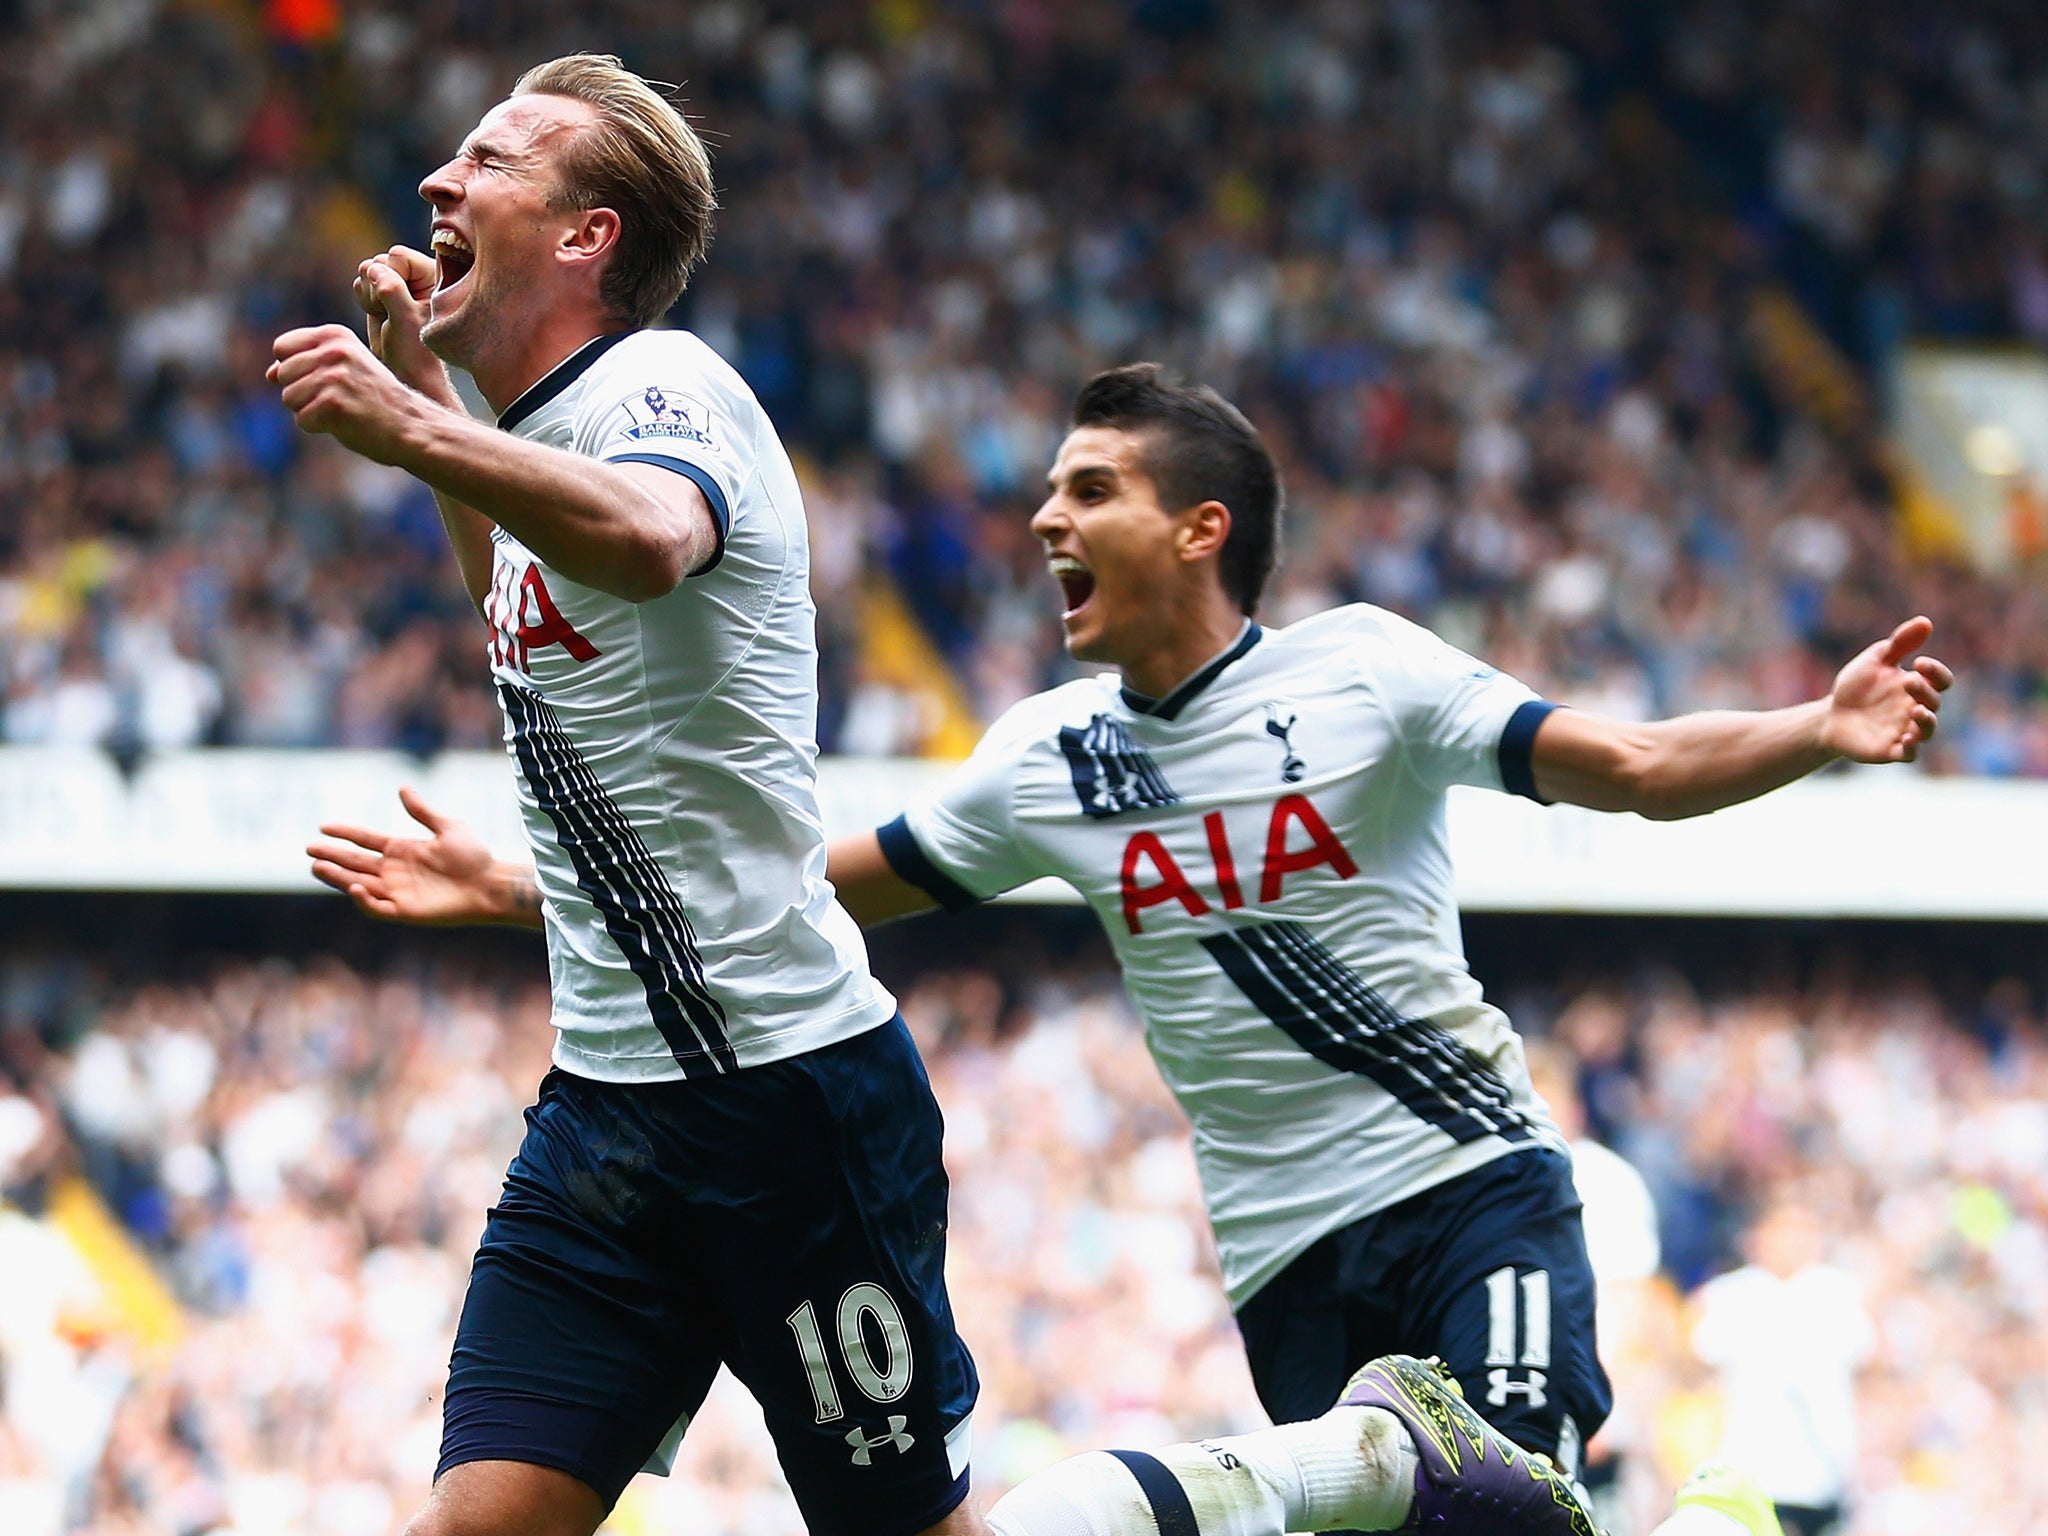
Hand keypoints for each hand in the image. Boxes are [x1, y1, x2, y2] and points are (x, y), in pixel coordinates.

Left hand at [267, 324, 423, 463]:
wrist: (412, 426)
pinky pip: (302, 420)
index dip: (296, 368)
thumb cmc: (376, 399)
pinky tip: (345, 423)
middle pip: (282, 375)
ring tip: (342, 410)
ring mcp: (333, 377)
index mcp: (335, 335)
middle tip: (338, 399)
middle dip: (302, 392)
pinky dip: (319, 428)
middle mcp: (334, 351)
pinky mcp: (333, 404)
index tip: (326, 379)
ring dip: (310, 411)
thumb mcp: (345, 369)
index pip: (282, 348)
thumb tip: (268, 374)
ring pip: (289, 398)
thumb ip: (307, 365)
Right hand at [308, 787, 533, 924]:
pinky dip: (363, 900)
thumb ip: (423, 811)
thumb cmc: (474, 856)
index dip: (344, 833)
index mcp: (402, 849)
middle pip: (355, 863)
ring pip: (358, 884)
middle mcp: (395, 871)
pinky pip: (377, 907)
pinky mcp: (405, 911)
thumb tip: (402, 788)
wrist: (490, 884)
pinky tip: (355, 886)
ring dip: (338, 877)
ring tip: (317, 866)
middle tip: (309, 848)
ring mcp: (398, 891)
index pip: (365, 840)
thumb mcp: (447, 826)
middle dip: (332, 856)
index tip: (324, 826)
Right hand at [356, 245, 460, 406]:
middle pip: (380, 259)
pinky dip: (364, 299)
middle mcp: (418, 274)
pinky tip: (380, 315)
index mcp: (434, 275)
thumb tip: (372, 267)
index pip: (398, 255)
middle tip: (391, 313)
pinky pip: (361, 281)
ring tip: (387, 315)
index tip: (401, 305)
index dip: (390, 277)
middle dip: (377, 287)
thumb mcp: (407, 321)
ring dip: (370, 294)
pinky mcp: (383, 291)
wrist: (407, 373)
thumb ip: (392, 290)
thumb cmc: (416, 352)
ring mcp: (400, 281)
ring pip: (367, 269)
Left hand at [1820, 616, 1953, 763]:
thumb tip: (1925, 622)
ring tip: (1917, 711)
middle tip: (1909, 682)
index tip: (1919, 662)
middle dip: (1925, 692)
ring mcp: (1905, 731)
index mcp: (1916, 687)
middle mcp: (1916, 710)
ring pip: (1927, 730)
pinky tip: (1905, 740)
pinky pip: (1909, 754)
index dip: (1936, 672)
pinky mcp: (1891, 750)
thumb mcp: (1875, 660)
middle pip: (1934, 703)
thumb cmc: (1856, 687)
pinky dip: (1911, 749)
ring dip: (1927, 722)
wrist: (1830, 715)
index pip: (1940, 680)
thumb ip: (1900, 643)